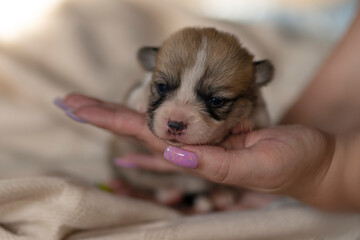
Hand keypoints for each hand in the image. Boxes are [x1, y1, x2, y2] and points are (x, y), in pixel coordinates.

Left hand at [59, 93, 334, 207]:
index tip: (76, 108)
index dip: (109, 119)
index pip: (143, 137)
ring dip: (119, 118)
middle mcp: (191, 150)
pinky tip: (128, 147)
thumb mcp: (256, 167)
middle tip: (68, 102)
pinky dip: (150, 137)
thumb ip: (214, 164)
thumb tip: (173, 153)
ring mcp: (201, 144)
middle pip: (138, 129)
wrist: (310, 162)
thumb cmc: (290, 164)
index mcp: (197, 157)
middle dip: (102, 115)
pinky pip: (176, 137)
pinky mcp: (215, 137)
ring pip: (152, 129)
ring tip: (86, 109)